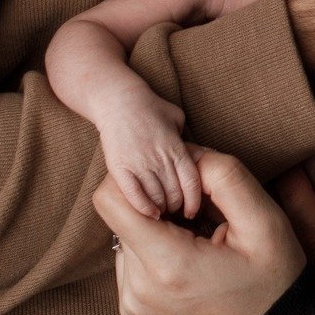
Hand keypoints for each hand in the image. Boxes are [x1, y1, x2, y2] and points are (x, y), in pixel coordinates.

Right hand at [93, 84, 202, 219]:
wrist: (119, 100)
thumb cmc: (150, 107)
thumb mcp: (176, 117)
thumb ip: (186, 137)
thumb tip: (193, 151)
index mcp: (176, 149)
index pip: (192, 184)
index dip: (194, 201)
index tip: (192, 210)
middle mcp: (160, 159)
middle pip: (175, 195)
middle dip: (177, 207)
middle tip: (174, 211)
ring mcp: (140, 164)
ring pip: (156, 198)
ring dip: (161, 209)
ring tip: (161, 211)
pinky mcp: (120, 168)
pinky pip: (134, 195)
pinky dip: (143, 208)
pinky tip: (149, 214)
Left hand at [93, 149, 306, 314]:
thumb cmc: (273, 282)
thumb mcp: (263, 220)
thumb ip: (223, 174)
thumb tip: (185, 152)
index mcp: (167, 265)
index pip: (111, 200)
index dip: (138, 179)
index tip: (175, 186)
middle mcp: (138, 289)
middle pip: (122, 217)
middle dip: (156, 204)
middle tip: (201, 215)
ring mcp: (132, 306)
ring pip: (125, 238)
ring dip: (156, 229)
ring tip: (200, 240)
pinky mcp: (134, 313)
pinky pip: (130, 263)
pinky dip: (155, 252)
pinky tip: (192, 260)